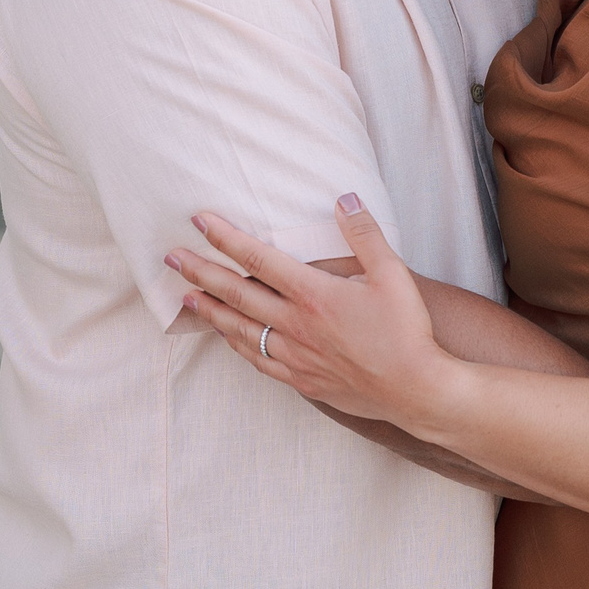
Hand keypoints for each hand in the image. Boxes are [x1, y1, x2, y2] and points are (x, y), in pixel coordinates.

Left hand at [166, 196, 453, 427]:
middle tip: (171, 258)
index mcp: (313, 294)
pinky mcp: (301, 380)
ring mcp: (294, 355)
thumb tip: (344, 199)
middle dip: (200, 273)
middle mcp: (295, 324)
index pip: (258, 259)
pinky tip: (227, 338)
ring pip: (239, 330)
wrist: (416, 390)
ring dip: (210, 311)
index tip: (199, 222)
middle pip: (236, 294)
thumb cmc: (407, 332)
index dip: (225, 238)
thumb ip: (365, 234)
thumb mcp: (393, 274)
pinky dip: (236, 345)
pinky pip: (257, 360)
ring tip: (187, 298)